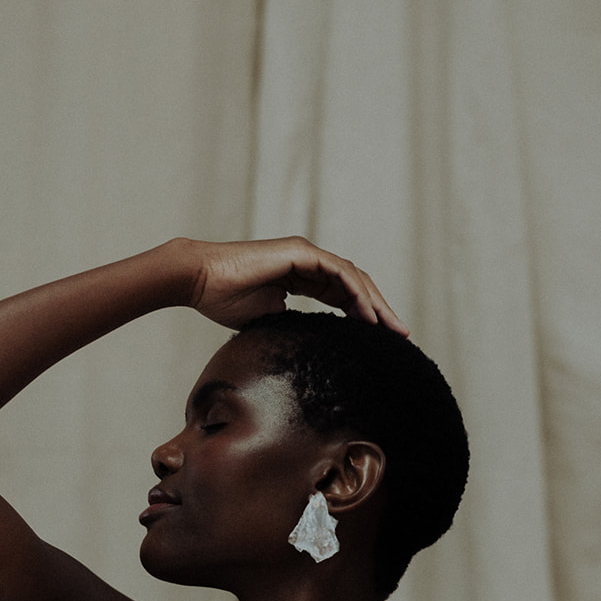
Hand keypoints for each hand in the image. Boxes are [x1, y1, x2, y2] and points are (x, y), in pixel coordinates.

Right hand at [177, 237, 407, 332]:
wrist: (199, 280)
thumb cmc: (222, 299)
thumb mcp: (265, 318)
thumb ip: (290, 325)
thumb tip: (307, 348)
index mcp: (299, 276)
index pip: (341, 295)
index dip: (362, 315)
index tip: (380, 339)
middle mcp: (307, 261)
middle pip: (354, 286)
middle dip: (379, 310)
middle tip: (401, 335)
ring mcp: (305, 254)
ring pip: (352, 278)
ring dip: (375, 303)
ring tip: (392, 328)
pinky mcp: (300, 253)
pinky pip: (339, 273)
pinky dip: (356, 294)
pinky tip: (369, 316)